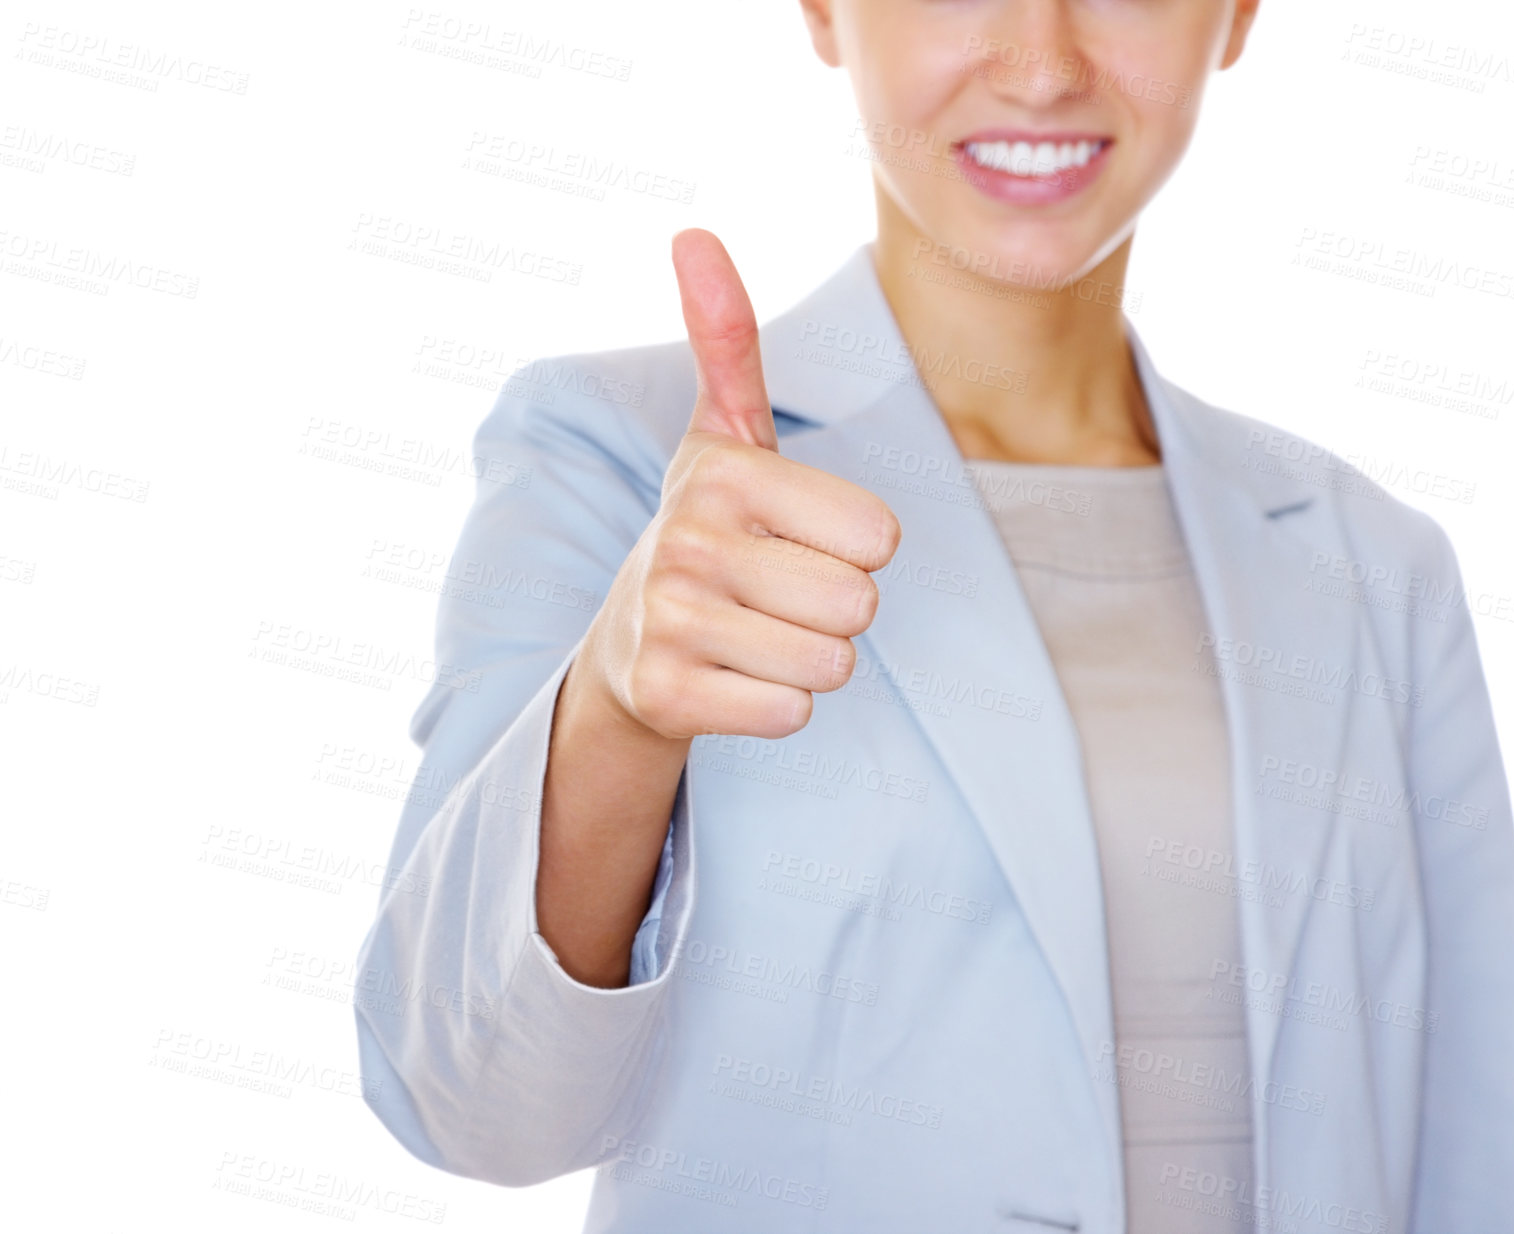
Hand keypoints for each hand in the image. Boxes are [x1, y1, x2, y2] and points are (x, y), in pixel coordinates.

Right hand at [573, 228, 901, 740]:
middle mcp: (687, 540)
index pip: (880, 537)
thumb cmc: (708, 532)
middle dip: (836, 610)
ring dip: (809, 660)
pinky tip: (733, 677)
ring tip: (754, 634)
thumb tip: (692, 233)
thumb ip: (726, 341)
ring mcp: (670, 620)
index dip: (855, 547)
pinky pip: (791, 714)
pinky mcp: (664, 695)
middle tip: (776, 595)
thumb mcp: (723, 437)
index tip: (794, 539)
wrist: (628, 643)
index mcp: (723, 472)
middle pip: (858, 604)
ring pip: (831, 664)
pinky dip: (777, 705)